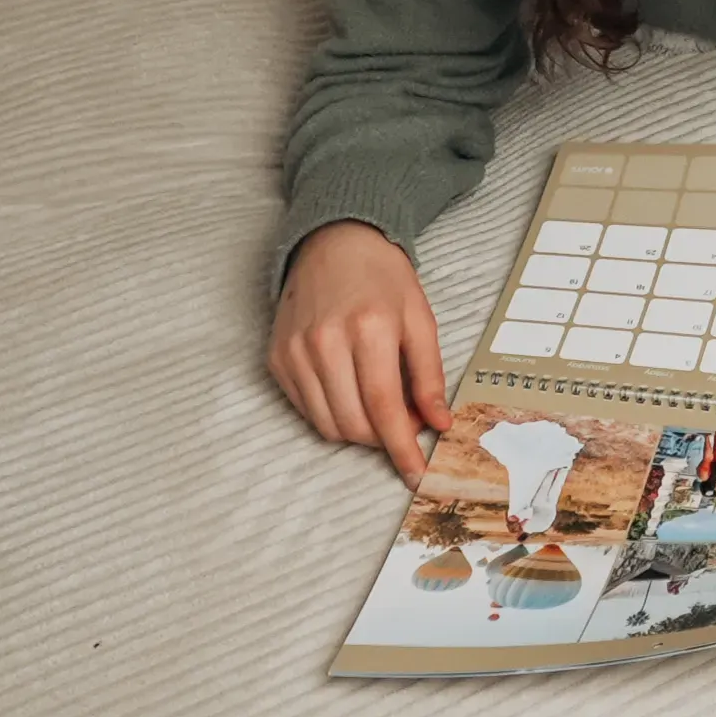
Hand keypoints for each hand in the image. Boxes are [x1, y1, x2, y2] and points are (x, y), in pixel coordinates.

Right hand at [268, 220, 450, 487]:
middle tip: (405, 421)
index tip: (417, 473)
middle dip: (383, 438)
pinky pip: (306, 409)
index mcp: (368, 329)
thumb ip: (429, 375)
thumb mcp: (420, 319)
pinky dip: (332, 413)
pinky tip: (350, 390)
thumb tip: (438, 424)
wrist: (335, 243)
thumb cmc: (383, 279)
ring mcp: (295, 351)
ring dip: (358, 430)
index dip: (402, 446)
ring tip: (379, 404)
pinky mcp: (277, 358)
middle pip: (354, 423)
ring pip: (328, 424)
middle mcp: (324, 342)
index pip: (384, 407)